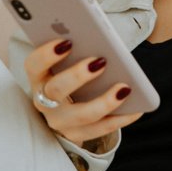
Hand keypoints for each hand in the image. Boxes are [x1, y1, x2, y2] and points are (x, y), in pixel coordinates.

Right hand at [24, 38, 143, 148]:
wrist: (67, 109)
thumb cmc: (72, 72)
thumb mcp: (69, 60)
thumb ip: (78, 47)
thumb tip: (100, 35)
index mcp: (39, 77)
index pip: (33, 65)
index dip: (46, 54)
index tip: (67, 41)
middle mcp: (44, 101)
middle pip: (56, 90)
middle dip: (78, 75)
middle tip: (100, 61)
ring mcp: (60, 121)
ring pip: (81, 115)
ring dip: (104, 102)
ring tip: (125, 88)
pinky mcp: (77, 135)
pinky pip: (101, 129)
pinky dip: (121, 118)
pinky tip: (137, 108)